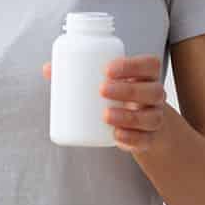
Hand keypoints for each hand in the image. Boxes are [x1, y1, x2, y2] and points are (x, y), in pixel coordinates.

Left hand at [41, 54, 169, 155]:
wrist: (144, 124)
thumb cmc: (120, 96)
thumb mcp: (108, 82)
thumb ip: (79, 73)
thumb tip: (48, 69)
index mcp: (146, 76)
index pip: (149, 65)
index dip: (132, 65)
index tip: (106, 69)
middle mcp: (155, 96)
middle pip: (152, 90)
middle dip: (127, 89)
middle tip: (101, 90)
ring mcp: (155, 118)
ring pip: (151, 117)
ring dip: (128, 116)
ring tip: (105, 116)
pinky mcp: (150, 139)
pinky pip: (146, 140)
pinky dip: (132, 139)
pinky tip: (116, 136)